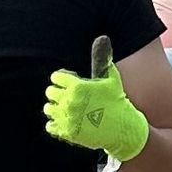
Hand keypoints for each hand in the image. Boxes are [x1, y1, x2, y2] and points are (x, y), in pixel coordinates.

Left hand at [44, 34, 149, 161]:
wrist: (122, 130)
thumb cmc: (117, 102)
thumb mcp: (111, 79)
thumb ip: (102, 59)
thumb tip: (103, 38)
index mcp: (77, 86)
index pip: (56, 77)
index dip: (63, 79)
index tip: (70, 84)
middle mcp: (69, 101)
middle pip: (50, 92)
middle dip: (58, 93)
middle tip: (69, 97)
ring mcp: (67, 118)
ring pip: (48, 109)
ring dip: (56, 108)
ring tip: (67, 110)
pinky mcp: (67, 133)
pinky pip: (50, 126)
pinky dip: (56, 124)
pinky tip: (66, 121)